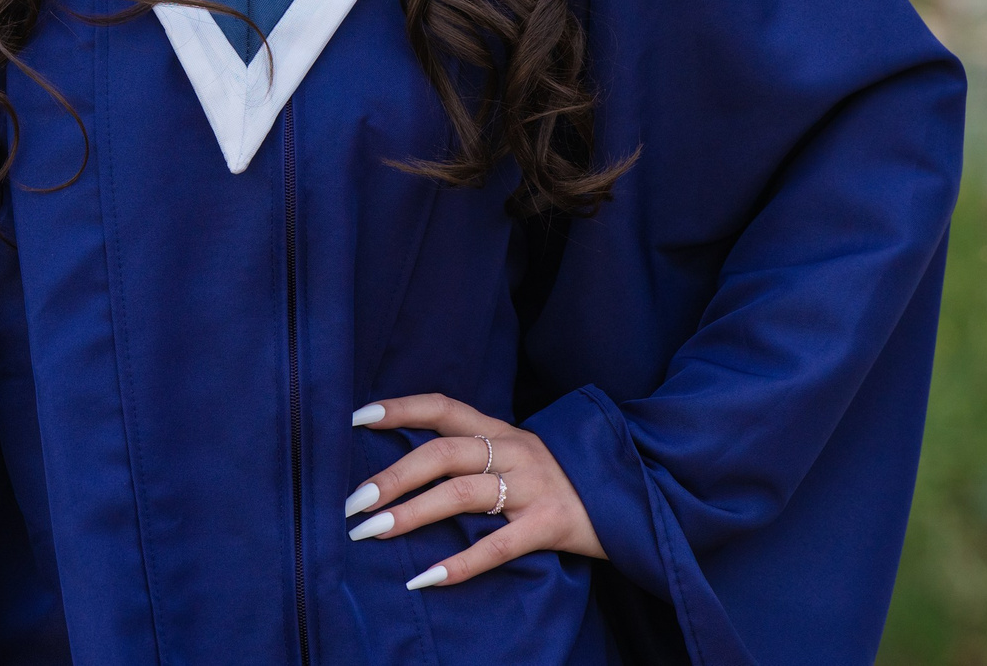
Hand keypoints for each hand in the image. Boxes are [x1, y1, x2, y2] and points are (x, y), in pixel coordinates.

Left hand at [342, 393, 606, 589]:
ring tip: (371, 533)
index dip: (400, 409)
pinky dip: (460, 563)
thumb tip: (407, 471)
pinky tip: (425, 578)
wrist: (634, 496)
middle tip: (352, 503)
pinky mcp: (551, 524)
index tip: (355, 417)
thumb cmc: (561, 480)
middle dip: (391, 477)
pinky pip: (498, 545)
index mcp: (502, 430)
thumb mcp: (519, 456)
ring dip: (411, 514)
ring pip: (462, 494)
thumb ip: (476, 456)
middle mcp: (515, 451)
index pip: (444, 407)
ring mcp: (534, 487)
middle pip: (442, 453)